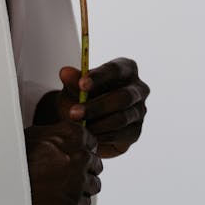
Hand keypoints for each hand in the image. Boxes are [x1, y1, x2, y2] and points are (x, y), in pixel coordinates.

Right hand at [24, 121, 102, 204]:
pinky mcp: (73, 201)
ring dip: (84, 186)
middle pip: (96, 163)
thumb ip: (59, 135)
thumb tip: (68, 138)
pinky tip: (61, 197)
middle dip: (85, 168)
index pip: (92, 141)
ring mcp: (78, 179)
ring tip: (66, 187)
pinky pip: (85, 202)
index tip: (74, 154)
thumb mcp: (37, 134)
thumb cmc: (16, 156)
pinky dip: (76, 202)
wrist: (4, 182)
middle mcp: (80, 155)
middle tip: (68, 173)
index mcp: (72, 134)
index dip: (83, 149)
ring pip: (95, 184)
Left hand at [33, 57, 149, 158]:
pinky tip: (88, 136)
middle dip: (97, 106)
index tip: (82, 85)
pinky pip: (121, 135)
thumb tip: (65, 72)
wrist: (84, 119)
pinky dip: (102, 136)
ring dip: (97, 123)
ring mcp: (139, 110)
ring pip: (121, 118)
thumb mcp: (74, 87)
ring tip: (78, 126)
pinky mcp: (136, 131)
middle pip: (122, 97)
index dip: (99, 77)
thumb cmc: (82, 95)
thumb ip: (72, 80)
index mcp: (126, 68)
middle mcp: (138, 88)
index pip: (115, 69)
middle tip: (74, 113)